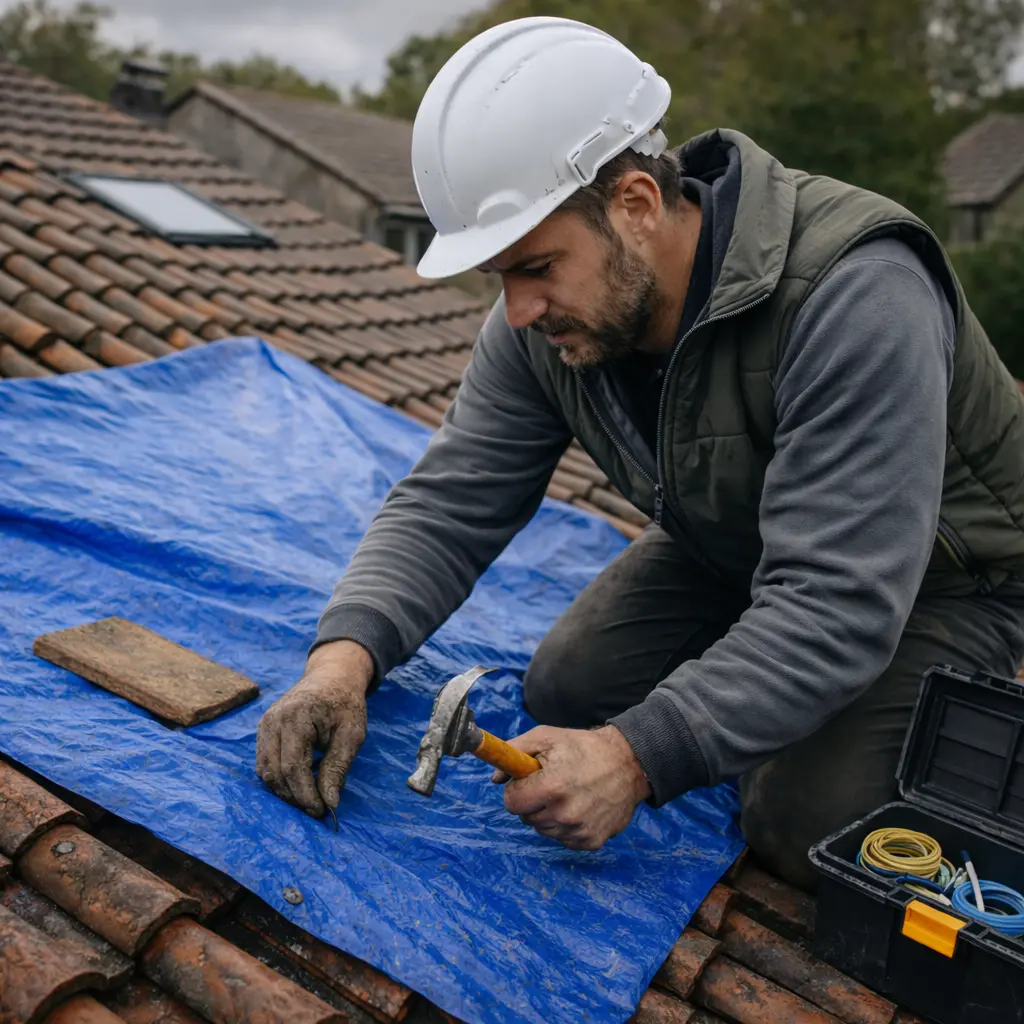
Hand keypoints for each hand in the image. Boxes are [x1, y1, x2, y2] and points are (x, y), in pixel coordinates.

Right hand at [255, 640, 372, 816]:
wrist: (331, 677)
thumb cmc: (345, 703)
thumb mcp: (352, 734)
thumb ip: (338, 767)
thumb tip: (329, 802)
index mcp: (296, 717)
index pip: (292, 766)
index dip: (304, 794)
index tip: (321, 811)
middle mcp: (273, 720)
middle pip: (275, 772)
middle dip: (295, 797)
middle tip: (317, 809)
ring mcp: (264, 725)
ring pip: (265, 771)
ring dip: (285, 791)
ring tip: (310, 797)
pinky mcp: (263, 731)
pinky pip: (264, 763)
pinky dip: (279, 778)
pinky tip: (301, 781)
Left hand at [497, 725, 650, 849]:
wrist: (629, 764)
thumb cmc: (583, 747)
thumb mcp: (547, 737)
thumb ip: (515, 751)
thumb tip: (495, 778)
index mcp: (552, 787)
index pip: (511, 802)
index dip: (517, 790)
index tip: (528, 782)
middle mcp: (564, 814)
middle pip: (526, 818)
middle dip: (533, 802)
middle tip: (551, 785)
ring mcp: (578, 830)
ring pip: (544, 830)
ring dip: (549, 815)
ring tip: (568, 794)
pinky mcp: (591, 842)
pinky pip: (563, 839)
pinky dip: (566, 826)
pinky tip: (580, 807)